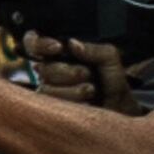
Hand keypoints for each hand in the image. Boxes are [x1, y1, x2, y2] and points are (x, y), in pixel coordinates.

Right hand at [18, 35, 135, 113]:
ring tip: (91, 91)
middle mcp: (49, 71)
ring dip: (74, 90)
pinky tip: (86, 103)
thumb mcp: (110, 59)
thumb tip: (71, 43)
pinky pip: (52, 104)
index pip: (34, 43)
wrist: (120, 110)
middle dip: (69, 72)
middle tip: (88, 74)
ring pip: (47, 88)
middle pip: (44, 68)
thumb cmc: (112, 83)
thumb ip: (94, 49)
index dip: (40, 43)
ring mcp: (47, 91)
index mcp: (59, 55)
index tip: (58, 47)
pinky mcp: (49, 110)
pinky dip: (74, 103)